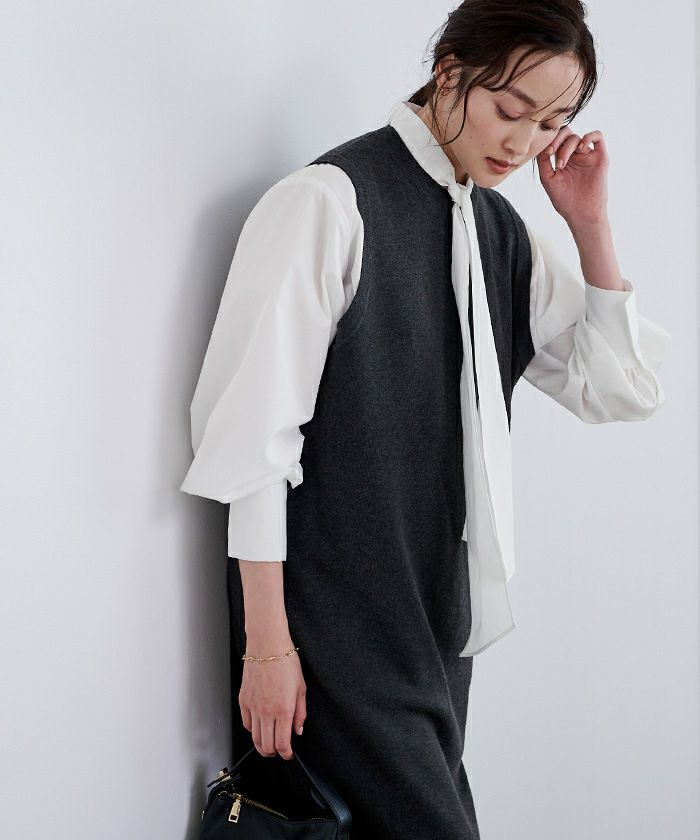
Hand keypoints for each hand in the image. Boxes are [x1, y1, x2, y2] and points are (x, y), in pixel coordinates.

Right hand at [238, 636, 306, 760]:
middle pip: (266, 746)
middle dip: (274, 753)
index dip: (286, 754)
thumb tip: (298, 730)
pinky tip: (259, 727)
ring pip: (254, 738)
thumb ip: (300, 713)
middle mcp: (267, 712)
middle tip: (279, 751)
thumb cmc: (286, 662)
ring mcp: (253, 707)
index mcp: (283, 710)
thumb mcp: (301, 688)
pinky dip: (252, 730)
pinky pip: (246, 723)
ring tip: (268, 744)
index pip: (282, 744)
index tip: (289, 754)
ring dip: (262, 745)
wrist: (267, 646)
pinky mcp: (243, 700)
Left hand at [535, 126, 608, 228]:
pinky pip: (598, 137)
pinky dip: (589, 136)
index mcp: (562, 159)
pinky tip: (580, 147)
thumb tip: (543, 144)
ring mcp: (587, 155)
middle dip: (557, 141)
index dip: (550, 141)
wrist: (581, 214)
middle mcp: (575, 155)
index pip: (556, 140)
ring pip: (577, 138)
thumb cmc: (564, 200)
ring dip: (567, 147)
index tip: (546, 153)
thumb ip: (543, 161)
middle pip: (566, 134)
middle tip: (551, 153)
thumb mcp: (548, 179)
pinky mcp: (600, 157)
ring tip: (562, 164)